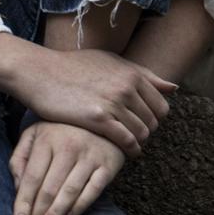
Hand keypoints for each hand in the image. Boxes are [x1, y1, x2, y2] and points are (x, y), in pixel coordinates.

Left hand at [9, 121, 126, 214]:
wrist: (102, 119)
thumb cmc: (61, 131)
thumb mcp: (35, 134)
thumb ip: (20, 157)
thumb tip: (16, 187)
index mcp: (47, 139)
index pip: (32, 177)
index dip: (23, 202)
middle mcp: (68, 147)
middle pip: (49, 189)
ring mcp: (89, 156)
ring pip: (69, 193)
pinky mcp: (108, 165)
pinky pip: (92, 192)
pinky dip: (79, 208)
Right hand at [11, 44, 177, 157]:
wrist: (40, 72)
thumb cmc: (72, 66)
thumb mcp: (110, 61)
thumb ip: (142, 73)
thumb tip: (173, 87)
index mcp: (132, 73)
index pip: (161, 106)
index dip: (154, 119)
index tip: (143, 124)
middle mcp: (127, 87)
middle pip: (153, 121)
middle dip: (147, 131)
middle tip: (135, 137)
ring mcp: (114, 102)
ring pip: (142, 133)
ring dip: (139, 142)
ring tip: (129, 146)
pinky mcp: (98, 118)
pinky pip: (127, 140)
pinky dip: (130, 150)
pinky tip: (126, 153)